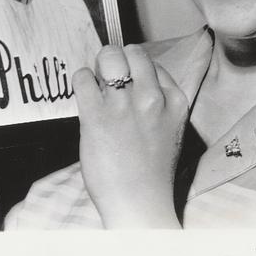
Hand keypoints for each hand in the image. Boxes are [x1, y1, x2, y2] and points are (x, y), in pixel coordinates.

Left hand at [74, 44, 188, 227]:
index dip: (135, 67)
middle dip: (117, 57)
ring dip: (99, 65)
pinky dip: (81, 79)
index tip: (127, 77)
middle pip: (132, 53)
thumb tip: (133, 80)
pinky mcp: (97, 117)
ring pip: (109, 58)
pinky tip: (84, 90)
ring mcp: (124, 107)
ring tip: (95, 78)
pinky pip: (83, 78)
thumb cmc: (153, 171)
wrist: (139, 202)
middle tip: (108, 71)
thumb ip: (159, 102)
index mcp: (174, 101)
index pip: (152, 63)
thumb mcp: (171, 128)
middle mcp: (151, 98)